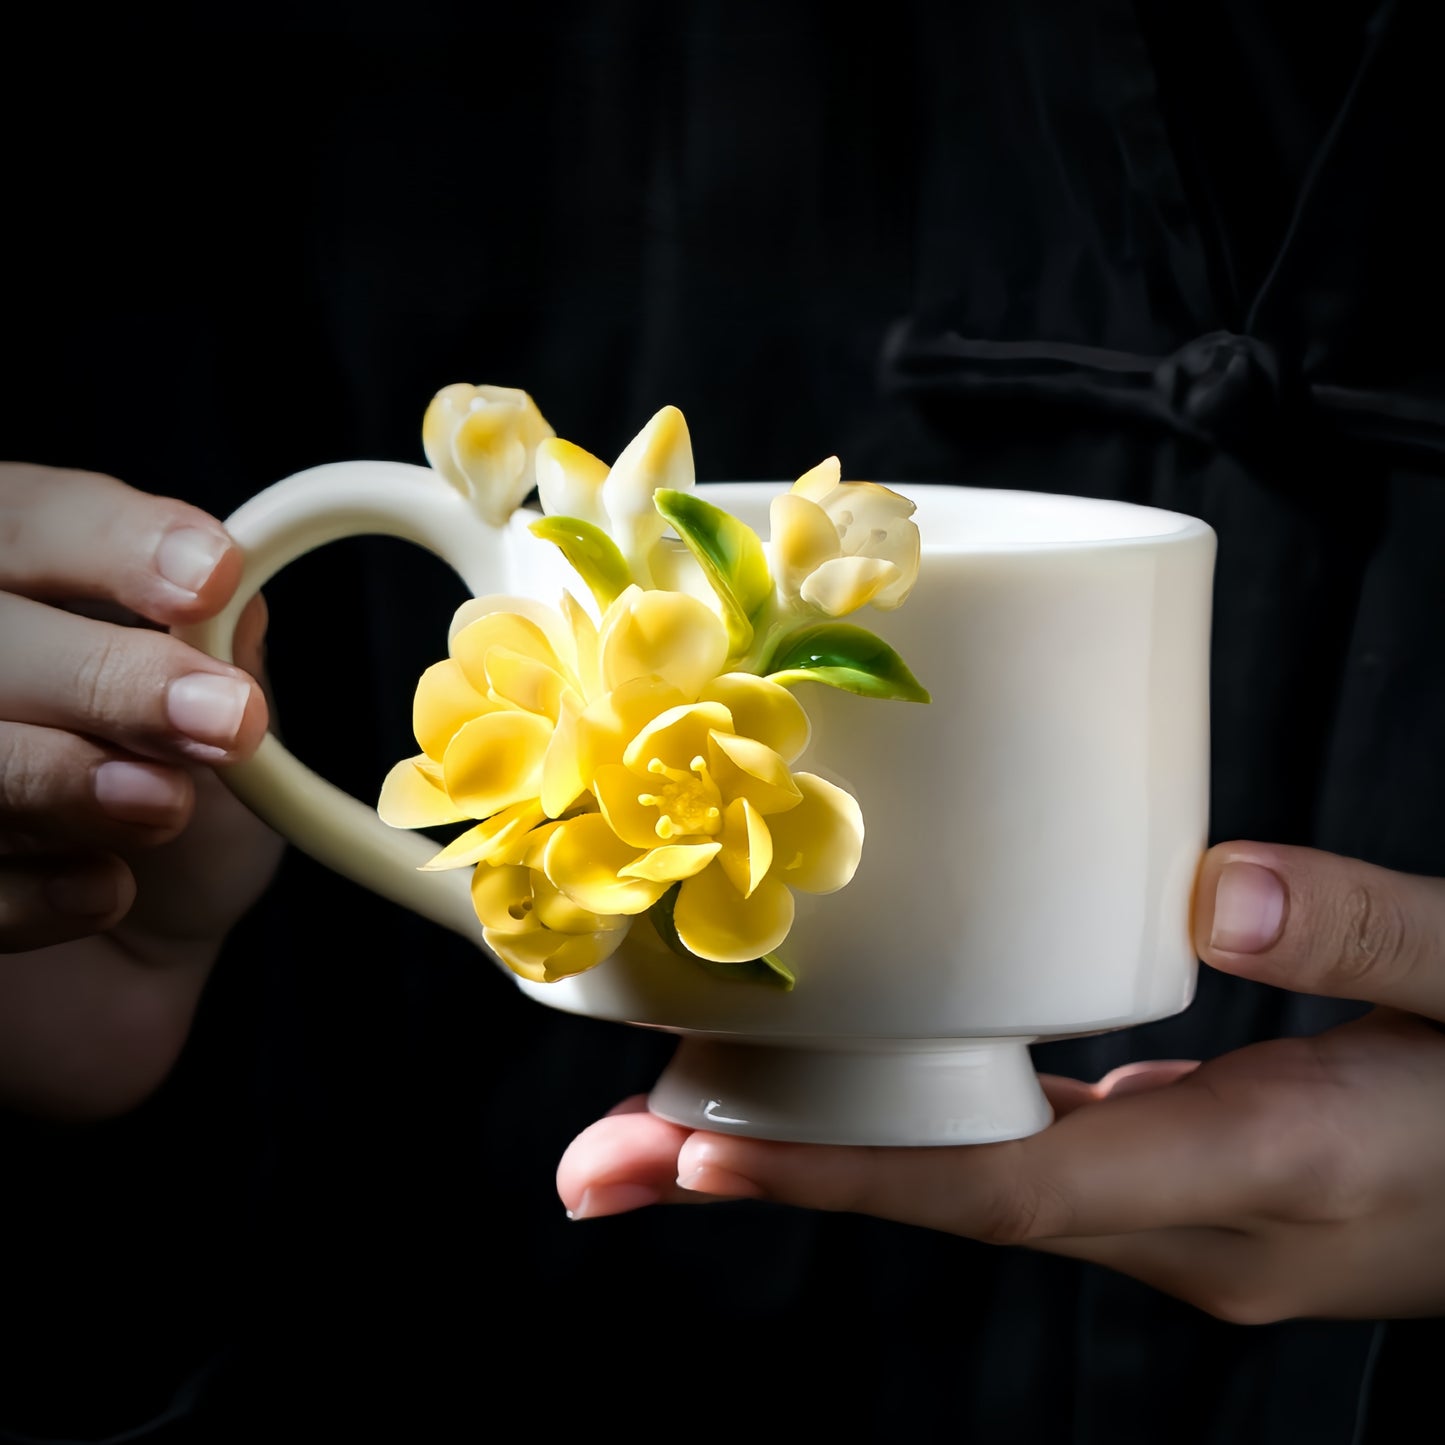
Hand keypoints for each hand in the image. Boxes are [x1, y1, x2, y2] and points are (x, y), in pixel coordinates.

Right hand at [0, 463, 280, 1117]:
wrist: (137, 960)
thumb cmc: (182, 820)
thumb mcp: (220, 723)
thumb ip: (221, 653)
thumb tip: (242, 593)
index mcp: (13, 589)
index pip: (24, 523)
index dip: (111, 544)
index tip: (214, 576)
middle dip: (105, 677)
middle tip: (225, 718)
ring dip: (65, 781)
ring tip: (167, 808)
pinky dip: (32, 892)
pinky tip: (109, 891)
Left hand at [557, 842, 1444, 1322]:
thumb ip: (1363, 933)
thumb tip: (1206, 892)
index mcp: (1260, 1179)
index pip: (1009, 1189)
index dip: (847, 1169)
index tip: (698, 1144)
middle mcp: (1186, 1227)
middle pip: (942, 1199)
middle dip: (769, 1173)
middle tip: (602, 1161)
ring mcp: (1171, 1215)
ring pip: (959, 1184)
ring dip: (814, 1154)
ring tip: (667, 1125)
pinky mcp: (1175, 1181)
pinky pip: (1007, 1156)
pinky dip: (902, 1132)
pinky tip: (837, 1089)